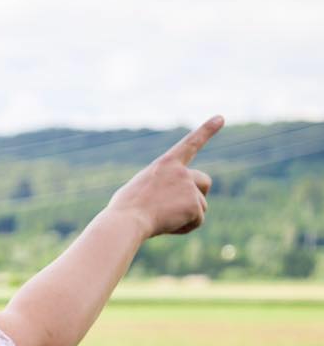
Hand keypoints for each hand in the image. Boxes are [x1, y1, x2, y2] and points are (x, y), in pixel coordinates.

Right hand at [107, 115, 223, 239]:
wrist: (126, 221)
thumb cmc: (124, 209)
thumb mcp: (138, 190)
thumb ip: (158, 188)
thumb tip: (166, 204)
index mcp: (165, 164)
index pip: (190, 144)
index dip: (206, 130)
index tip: (220, 118)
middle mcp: (182, 172)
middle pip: (204, 182)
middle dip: (197, 196)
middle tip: (178, 210)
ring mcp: (189, 188)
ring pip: (200, 206)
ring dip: (186, 216)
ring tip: (162, 220)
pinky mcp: (194, 206)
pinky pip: (196, 221)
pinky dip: (184, 227)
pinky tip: (167, 226)